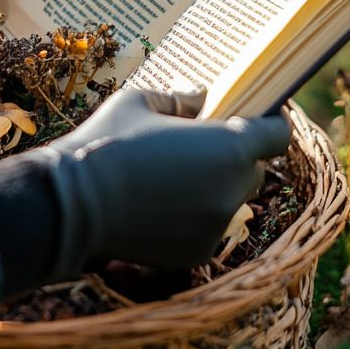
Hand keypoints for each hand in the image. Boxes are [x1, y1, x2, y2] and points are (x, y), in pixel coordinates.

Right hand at [41, 89, 291, 273]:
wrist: (72, 204)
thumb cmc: (108, 142)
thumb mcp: (142, 102)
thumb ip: (181, 99)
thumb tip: (199, 96)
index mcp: (230, 145)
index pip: (278, 135)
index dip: (270, 125)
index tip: (258, 120)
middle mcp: (233, 187)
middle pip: (255, 170)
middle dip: (235, 159)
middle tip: (200, 150)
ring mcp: (218, 224)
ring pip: (231, 201)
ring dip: (214, 189)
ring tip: (174, 180)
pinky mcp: (199, 252)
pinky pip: (210, 229)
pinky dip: (195, 219)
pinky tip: (160, 208)